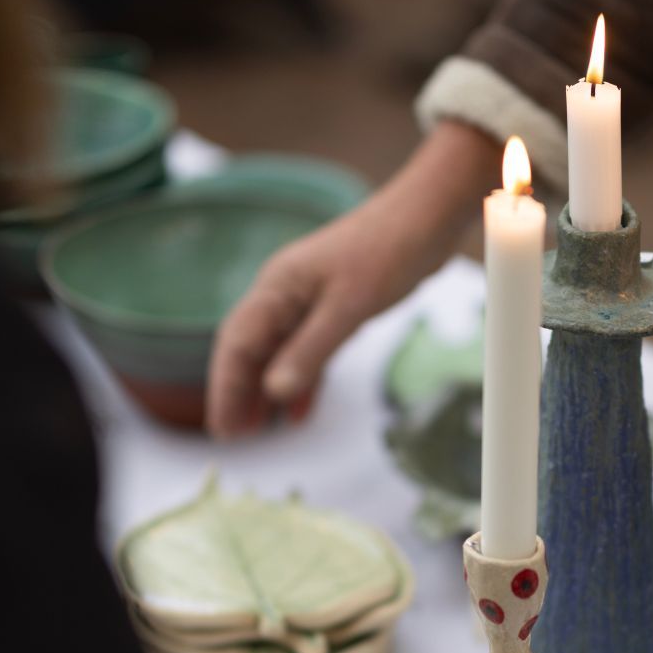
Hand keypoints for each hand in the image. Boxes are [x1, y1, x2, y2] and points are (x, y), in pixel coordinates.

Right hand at [206, 122, 500, 436]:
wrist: (429, 214)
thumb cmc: (388, 251)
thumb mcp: (349, 307)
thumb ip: (310, 351)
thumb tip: (274, 393)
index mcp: (277, 286)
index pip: (237, 343)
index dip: (226, 387)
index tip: (223, 428)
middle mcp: (284, 291)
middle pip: (249, 349)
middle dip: (238, 392)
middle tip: (233, 437)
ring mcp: (309, 298)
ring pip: (277, 351)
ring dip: (266, 390)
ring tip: (257, 430)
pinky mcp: (335, 305)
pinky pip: (307, 348)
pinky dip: (302, 378)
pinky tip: (300, 410)